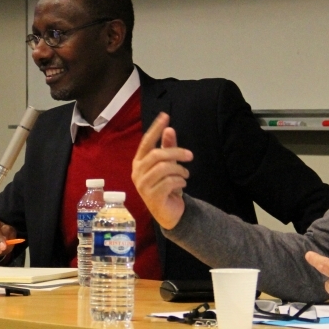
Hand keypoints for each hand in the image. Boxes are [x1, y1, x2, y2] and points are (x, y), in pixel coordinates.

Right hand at [132, 112, 193, 229]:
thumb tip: (169, 129)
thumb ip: (168, 148)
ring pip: (164, 168)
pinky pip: (169, 182)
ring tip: (185, 175)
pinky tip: (182, 185)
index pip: (146, 142)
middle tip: (190, 156)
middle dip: (176, 153)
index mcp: (139, 162)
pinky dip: (180, 181)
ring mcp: (143, 185)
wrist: (168, 212)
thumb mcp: (169, 165)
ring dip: (180, 170)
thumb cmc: (166, 186)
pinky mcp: (152, 196)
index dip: (155, 129)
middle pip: (157, 155)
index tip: (165, 116)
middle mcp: (137, 172)